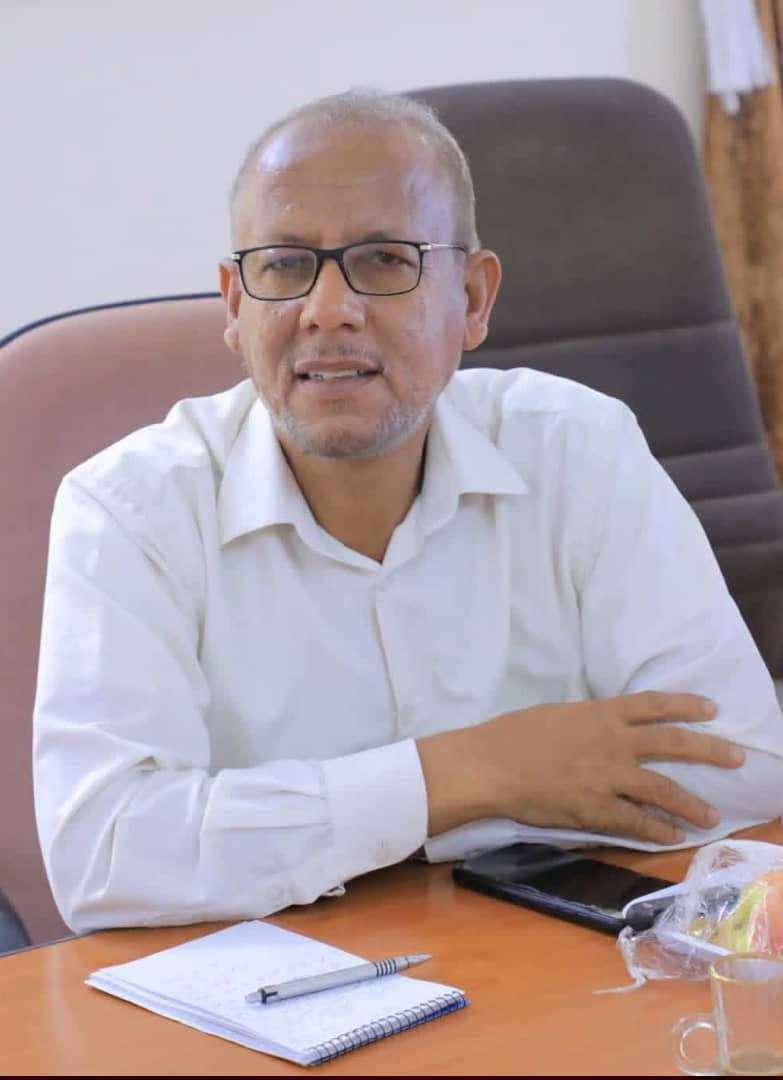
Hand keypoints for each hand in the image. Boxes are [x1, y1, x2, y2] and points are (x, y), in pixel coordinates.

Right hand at [416, 692, 745, 844]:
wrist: (489, 766)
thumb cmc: (512, 735)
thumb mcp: (557, 715)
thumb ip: (588, 723)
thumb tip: (605, 729)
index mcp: (600, 713)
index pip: (654, 705)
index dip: (686, 705)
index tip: (711, 709)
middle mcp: (613, 742)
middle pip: (673, 743)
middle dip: (709, 750)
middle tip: (736, 757)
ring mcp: (607, 777)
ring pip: (663, 789)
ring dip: (691, 804)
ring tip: (711, 815)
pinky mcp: (595, 809)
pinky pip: (636, 822)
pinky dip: (657, 830)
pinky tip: (671, 836)